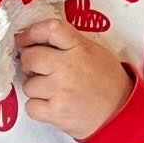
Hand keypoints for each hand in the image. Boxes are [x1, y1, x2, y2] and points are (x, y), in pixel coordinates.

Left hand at [17, 16, 131, 136]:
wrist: (119, 113)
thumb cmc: (107, 81)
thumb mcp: (94, 51)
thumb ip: (70, 42)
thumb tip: (38, 40)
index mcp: (79, 48)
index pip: (50, 29)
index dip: (31, 32)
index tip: (24, 38)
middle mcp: (67, 67)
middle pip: (30, 57)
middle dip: (29, 62)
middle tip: (37, 67)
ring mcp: (60, 91)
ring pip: (28, 84)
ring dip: (35, 87)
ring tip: (51, 90)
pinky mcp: (56, 113)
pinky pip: (30, 106)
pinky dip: (37, 107)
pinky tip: (51, 104)